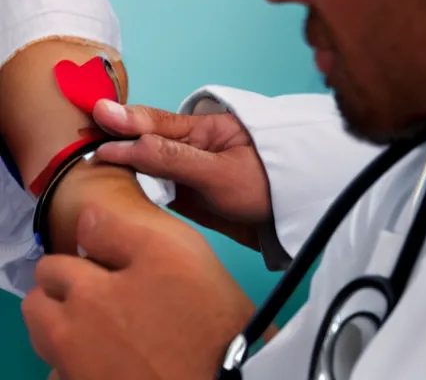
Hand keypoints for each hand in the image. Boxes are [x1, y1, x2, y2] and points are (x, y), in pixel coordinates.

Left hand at [22, 206, 254, 379]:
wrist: (228, 376)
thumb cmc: (203, 308)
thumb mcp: (169, 249)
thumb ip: (118, 231)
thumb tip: (85, 219)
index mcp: (87, 294)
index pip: (54, 266)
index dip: (76, 257)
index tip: (97, 259)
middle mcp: (71, 337)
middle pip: (39, 308)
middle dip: (58, 290)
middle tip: (95, 286)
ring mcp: (79, 373)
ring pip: (48, 344)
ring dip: (62, 325)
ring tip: (103, 320)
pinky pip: (65, 375)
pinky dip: (76, 363)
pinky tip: (110, 355)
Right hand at [92, 100, 270, 248]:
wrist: (294, 217)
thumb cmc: (269, 183)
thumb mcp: (219, 170)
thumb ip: (171, 158)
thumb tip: (124, 145)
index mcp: (200, 130)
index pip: (152, 122)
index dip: (122, 122)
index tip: (93, 122)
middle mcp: (190, 149)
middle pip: (144, 145)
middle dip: (116, 147)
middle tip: (83, 150)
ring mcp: (188, 174)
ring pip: (147, 171)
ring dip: (124, 173)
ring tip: (92, 174)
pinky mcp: (190, 198)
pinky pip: (158, 194)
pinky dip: (140, 197)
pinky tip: (119, 199)